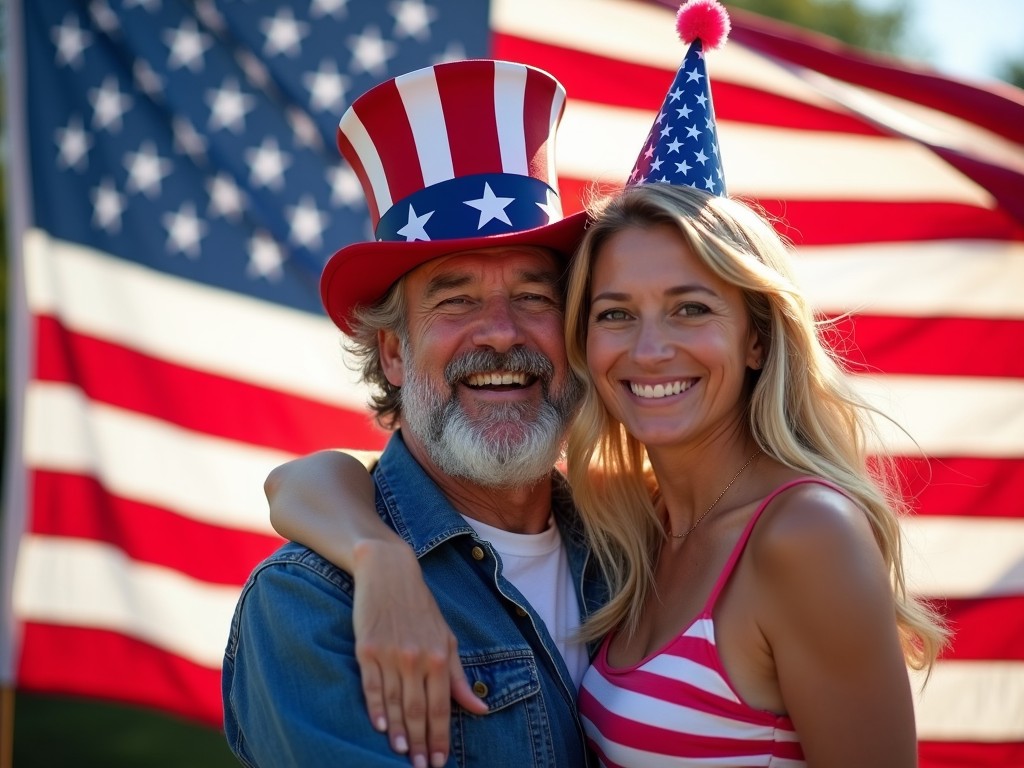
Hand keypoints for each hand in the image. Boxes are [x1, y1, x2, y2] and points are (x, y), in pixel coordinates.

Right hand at [352, 539, 487, 767]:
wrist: (389, 573)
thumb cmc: (421, 608)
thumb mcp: (447, 638)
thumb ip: (459, 676)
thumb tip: (479, 708)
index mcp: (439, 656)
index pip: (441, 708)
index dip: (439, 738)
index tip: (438, 762)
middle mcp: (416, 658)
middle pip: (417, 711)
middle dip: (420, 744)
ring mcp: (390, 654)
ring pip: (395, 703)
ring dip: (398, 733)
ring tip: (400, 755)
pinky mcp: (367, 649)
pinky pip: (371, 686)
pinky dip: (376, 709)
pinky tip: (379, 728)